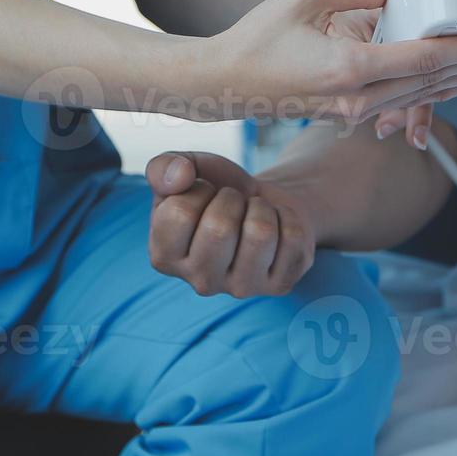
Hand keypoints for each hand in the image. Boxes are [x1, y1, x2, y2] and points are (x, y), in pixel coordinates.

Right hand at [145, 151, 321, 297]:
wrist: (262, 201)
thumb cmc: (217, 188)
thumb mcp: (186, 169)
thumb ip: (163, 166)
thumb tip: (181, 176)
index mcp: (164, 257)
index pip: (179, 213)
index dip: (198, 190)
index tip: (205, 194)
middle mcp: (200, 282)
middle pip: (219, 228)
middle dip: (231, 199)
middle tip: (233, 203)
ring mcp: (242, 288)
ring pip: (260, 234)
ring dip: (261, 208)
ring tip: (254, 213)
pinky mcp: (280, 285)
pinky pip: (293, 237)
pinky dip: (288, 217)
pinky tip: (276, 227)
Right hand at [204, 0, 456, 122]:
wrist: (225, 84)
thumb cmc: (259, 37)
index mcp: (351, 68)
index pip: (425, 59)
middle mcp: (359, 97)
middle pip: (434, 83)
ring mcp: (355, 111)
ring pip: (422, 97)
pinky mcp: (350, 113)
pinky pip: (403, 101)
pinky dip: (434, 90)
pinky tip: (452, 81)